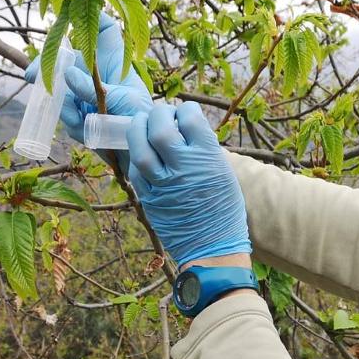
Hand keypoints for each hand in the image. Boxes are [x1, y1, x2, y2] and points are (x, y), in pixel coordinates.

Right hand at [23, 12, 152, 148]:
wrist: (137, 152)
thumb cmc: (139, 117)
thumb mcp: (122, 99)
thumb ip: (91, 87)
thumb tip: (66, 74)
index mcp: (111, 59)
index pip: (103, 28)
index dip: (89, 15)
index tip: (71, 11)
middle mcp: (94, 71)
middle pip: (64, 56)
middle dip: (44, 65)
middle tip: (33, 76)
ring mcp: (82, 91)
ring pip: (57, 87)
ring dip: (60, 102)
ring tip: (78, 117)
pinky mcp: (75, 111)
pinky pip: (60, 111)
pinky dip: (67, 119)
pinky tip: (81, 125)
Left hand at [126, 101, 250, 266]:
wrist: (213, 248)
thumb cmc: (223, 209)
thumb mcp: (223, 172)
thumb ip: (203, 148)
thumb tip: (183, 127)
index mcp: (208, 158)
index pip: (190, 118)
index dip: (185, 110)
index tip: (184, 112)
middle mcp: (183, 168)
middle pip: (160, 128)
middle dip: (158, 114)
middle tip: (161, 115)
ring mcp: (163, 184)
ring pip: (139, 148)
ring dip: (138, 129)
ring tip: (143, 124)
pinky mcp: (149, 199)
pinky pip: (135, 171)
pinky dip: (136, 157)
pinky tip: (142, 153)